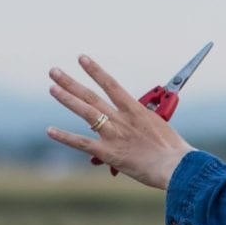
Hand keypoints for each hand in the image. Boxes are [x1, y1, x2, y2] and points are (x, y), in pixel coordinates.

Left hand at [45, 56, 191, 190]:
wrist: (175, 166)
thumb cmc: (173, 150)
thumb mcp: (158, 128)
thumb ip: (140, 123)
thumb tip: (132, 127)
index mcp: (135, 110)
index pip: (110, 83)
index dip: (94, 70)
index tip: (81, 58)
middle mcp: (121, 119)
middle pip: (91, 96)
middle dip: (71, 82)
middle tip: (54, 71)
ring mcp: (113, 134)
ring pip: (85, 112)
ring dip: (67, 99)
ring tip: (52, 88)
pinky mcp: (108, 152)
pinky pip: (82, 143)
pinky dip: (65, 137)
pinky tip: (50, 131)